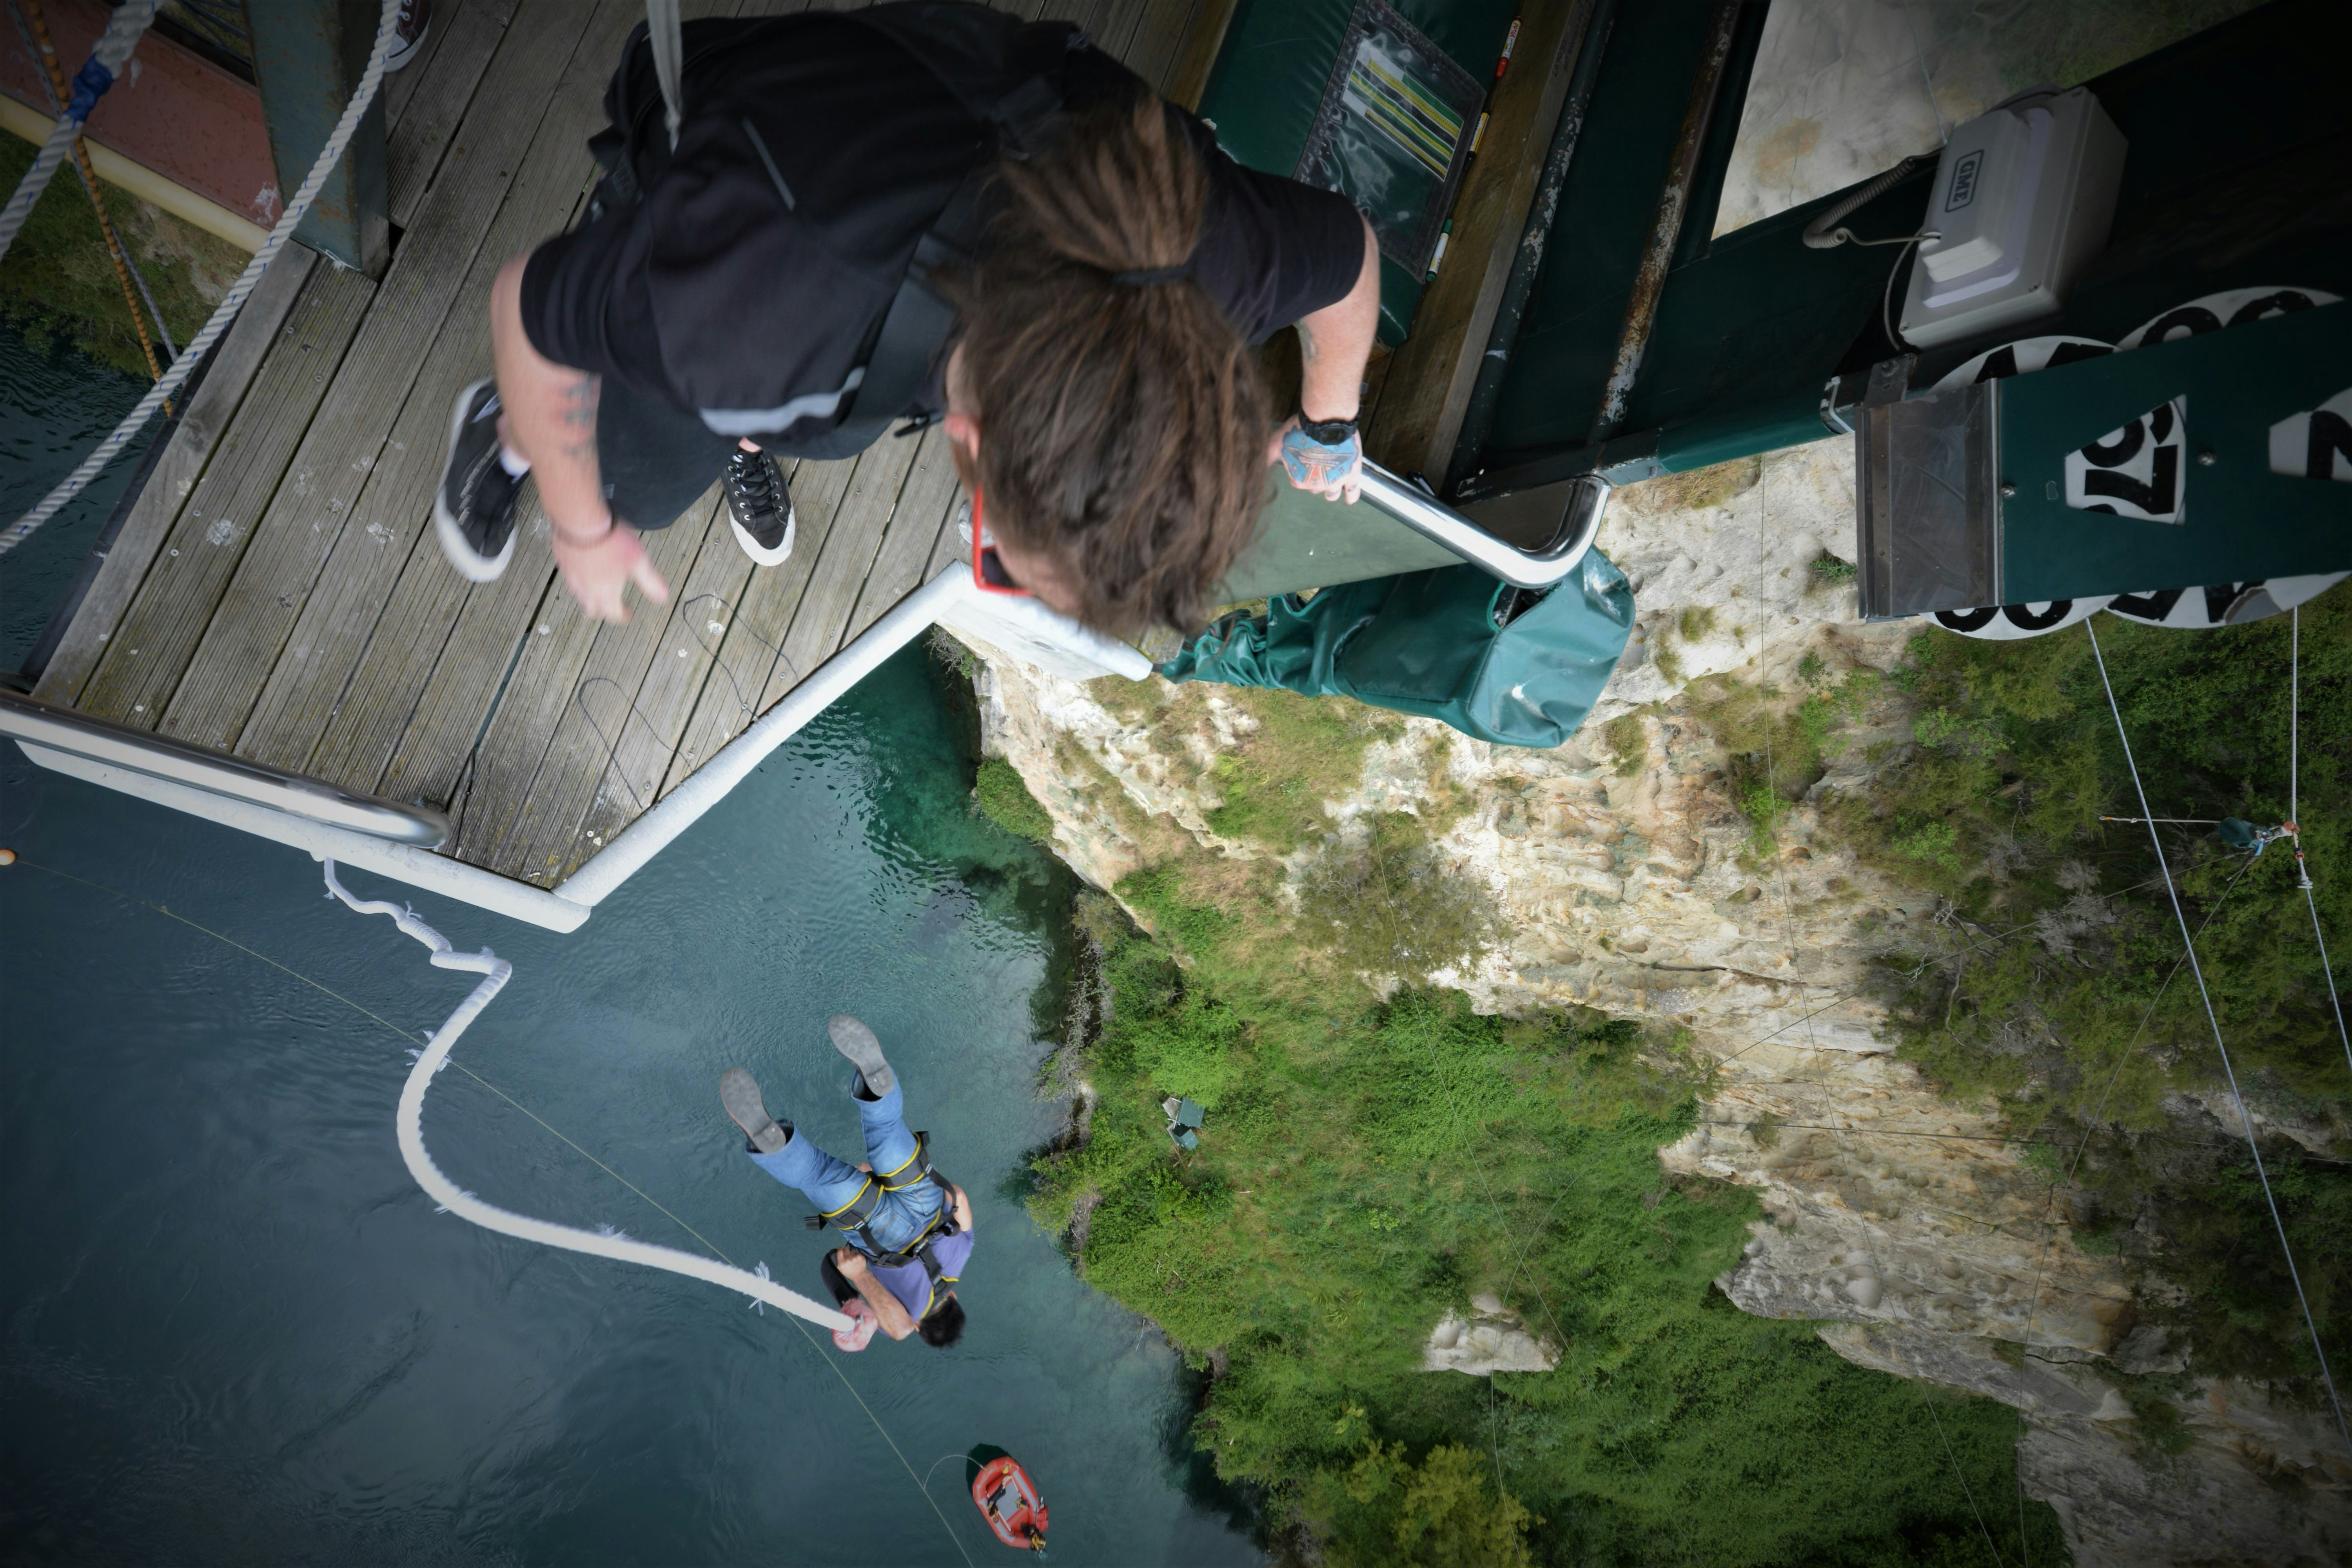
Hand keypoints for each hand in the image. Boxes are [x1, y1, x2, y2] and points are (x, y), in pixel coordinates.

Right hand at [552, 515, 669, 622]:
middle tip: (612, 606)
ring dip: (590, 598)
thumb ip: (650, 582)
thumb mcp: (639, 560)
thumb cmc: (612, 540)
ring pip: (580, 597)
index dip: (623, 616)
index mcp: (606, 593)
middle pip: (593, 610)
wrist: (581, 521)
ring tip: (599, 591)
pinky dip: (579, 582)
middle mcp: (586, 590)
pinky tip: (584, 572)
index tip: (629, 614)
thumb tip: (664, 598)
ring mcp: (572, 578)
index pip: (614, 615)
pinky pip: (570, 580)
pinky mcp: (562, 564)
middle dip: (604, 611)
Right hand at [833, 1247, 867, 1275]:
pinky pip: (857, 1253)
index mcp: (841, 1263)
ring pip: (852, 1251)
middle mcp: (847, 1259)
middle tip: (848, 1253)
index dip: (840, 1249)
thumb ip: (839, 1260)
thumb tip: (838, 1252)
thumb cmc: (849, 1272)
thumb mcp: (840, 1268)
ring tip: (854, 1259)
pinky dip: (857, 1255)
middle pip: (846, 1248)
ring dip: (852, 1254)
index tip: (841, 1249)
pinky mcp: (860, 1256)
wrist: (859, 1275)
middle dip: (846, 1250)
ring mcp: (854, 1257)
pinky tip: (858, 1260)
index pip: (839, 1251)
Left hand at [1275, 417, 1362, 503]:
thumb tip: (1257, 463)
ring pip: (1332, 493)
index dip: (1299, 470)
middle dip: (1314, 479)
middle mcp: (1317, 485)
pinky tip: (1348, 498)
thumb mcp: (1279, 441)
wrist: (1327, 421)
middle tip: (1317, 465)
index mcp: (1299, 480)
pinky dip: (1350, 496)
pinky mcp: (1351, 474)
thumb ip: (1269, 454)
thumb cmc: (1301, 430)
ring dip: (1330, 489)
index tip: (1301, 459)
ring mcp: (1335, 481)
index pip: (1297, 481)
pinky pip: (1352, 491)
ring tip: (1331, 481)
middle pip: (1314, 487)